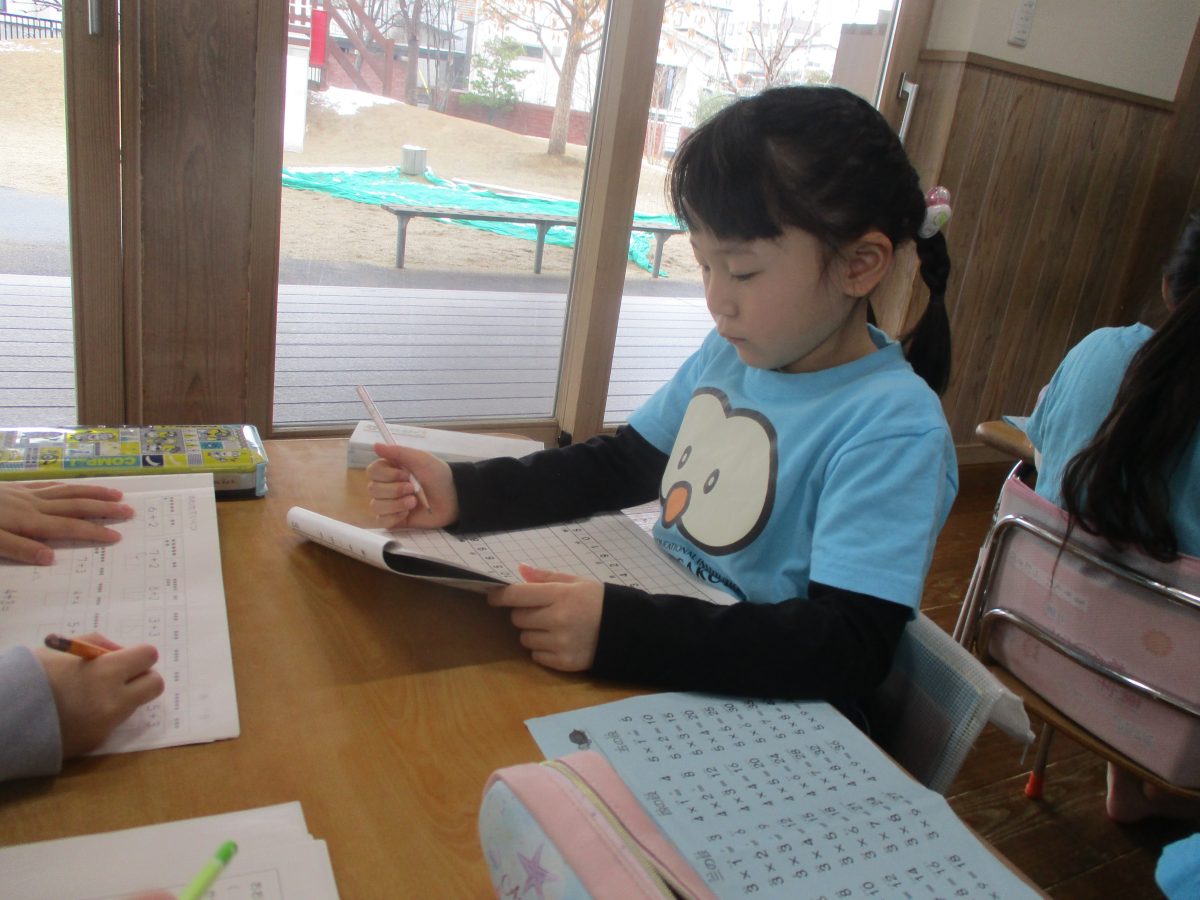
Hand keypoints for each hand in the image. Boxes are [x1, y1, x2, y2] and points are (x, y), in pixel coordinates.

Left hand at [0, 482, 132, 564]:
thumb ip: (18, 548)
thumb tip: (51, 558)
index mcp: (27, 521)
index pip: (68, 528)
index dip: (93, 531)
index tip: (117, 536)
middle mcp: (31, 504)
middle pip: (74, 505)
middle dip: (103, 509)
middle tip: (128, 511)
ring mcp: (23, 493)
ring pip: (65, 491)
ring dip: (91, 493)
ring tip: (114, 494)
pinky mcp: (13, 487)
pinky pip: (47, 484)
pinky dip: (65, 486)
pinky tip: (72, 486)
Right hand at [34, 633, 164, 758]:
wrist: (5, 717)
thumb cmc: (32, 675)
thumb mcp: (64, 649)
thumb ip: (98, 645)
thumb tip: (121, 651)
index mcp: (106, 672)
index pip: (149, 657)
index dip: (138, 654)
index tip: (123, 657)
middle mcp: (113, 701)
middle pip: (154, 685)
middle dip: (142, 677)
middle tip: (120, 675)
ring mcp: (106, 725)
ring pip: (134, 705)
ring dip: (122, 697)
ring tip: (90, 693)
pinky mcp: (96, 742)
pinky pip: (112, 723)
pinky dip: (103, 715)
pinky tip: (78, 712)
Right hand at [365, 442, 458, 528]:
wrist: (453, 499)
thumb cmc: (438, 476)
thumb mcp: (420, 459)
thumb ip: (397, 452)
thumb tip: (375, 445)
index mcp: (390, 470)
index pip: (372, 471)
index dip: (387, 474)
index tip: (405, 474)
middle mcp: (386, 487)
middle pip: (373, 489)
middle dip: (394, 490)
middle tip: (413, 488)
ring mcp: (389, 505)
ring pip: (376, 506)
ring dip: (396, 504)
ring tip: (414, 502)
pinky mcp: (394, 520)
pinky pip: (381, 522)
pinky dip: (394, 517)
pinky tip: (407, 513)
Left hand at [487, 565, 603, 670]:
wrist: (626, 630)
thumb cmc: (598, 601)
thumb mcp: (576, 582)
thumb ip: (546, 577)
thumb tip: (520, 570)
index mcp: (560, 595)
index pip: (517, 595)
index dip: (500, 595)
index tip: (493, 596)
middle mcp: (558, 619)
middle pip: (518, 618)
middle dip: (524, 614)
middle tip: (541, 612)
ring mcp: (560, 643)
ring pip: (525, 639)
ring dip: (533, 633)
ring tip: (553, 628)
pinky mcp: (564, 663)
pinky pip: (537, 656)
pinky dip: (543, 650)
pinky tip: (560, 642)